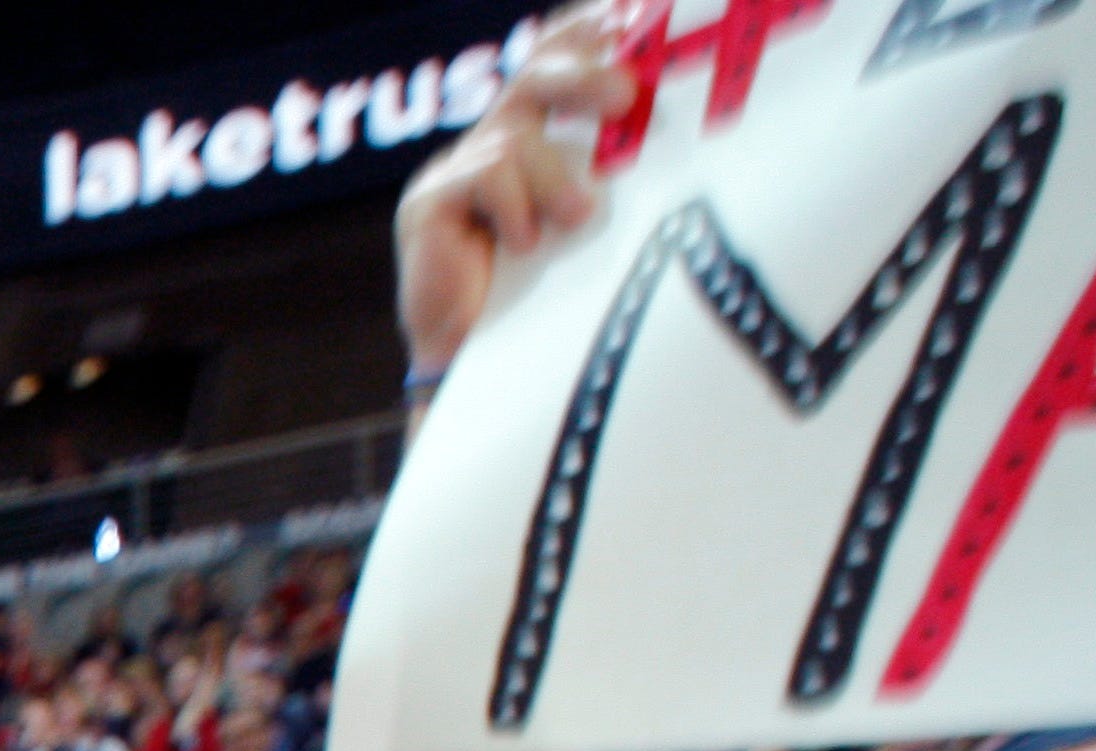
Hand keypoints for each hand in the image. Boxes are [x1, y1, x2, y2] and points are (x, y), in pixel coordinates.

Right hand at [397, 1, 633, 374]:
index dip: (588, 29)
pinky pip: (488, 172)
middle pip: (536, 71)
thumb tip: (668, 121)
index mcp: (535, 135)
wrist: (482, 369)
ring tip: (573, 223)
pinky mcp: (427, 201)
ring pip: (519, 133)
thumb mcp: (595, 217)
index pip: (556, 56)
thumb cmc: (549, 299)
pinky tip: (523, 245)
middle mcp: (493, 141)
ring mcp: (455, 169)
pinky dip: (518, 207)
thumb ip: (614, 168)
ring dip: (556, 180)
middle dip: (584, 75)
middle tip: (627, 95)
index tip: (636, 14)